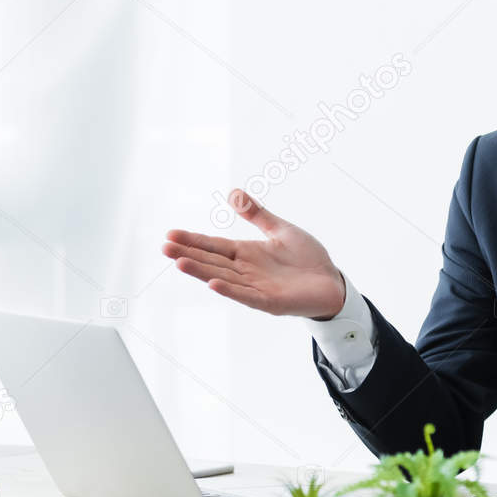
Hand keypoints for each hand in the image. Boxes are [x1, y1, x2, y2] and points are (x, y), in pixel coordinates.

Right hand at [162, 189, 345, 318]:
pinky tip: (213, 284)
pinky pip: (247, 296)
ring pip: (223, 278)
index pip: (213, 246)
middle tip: (164, 248)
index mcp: (247, 253)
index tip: (170, 235)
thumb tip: (233, 193)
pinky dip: (231, 291)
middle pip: (212, 262)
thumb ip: (257, 214)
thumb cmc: (308, 258)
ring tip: (179, 263)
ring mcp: (256, 287)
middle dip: (188, 255)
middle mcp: (246, 271)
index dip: (193, 240)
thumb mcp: (280, 229)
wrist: (332, 282)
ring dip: (201, 272)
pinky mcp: (271, 302)